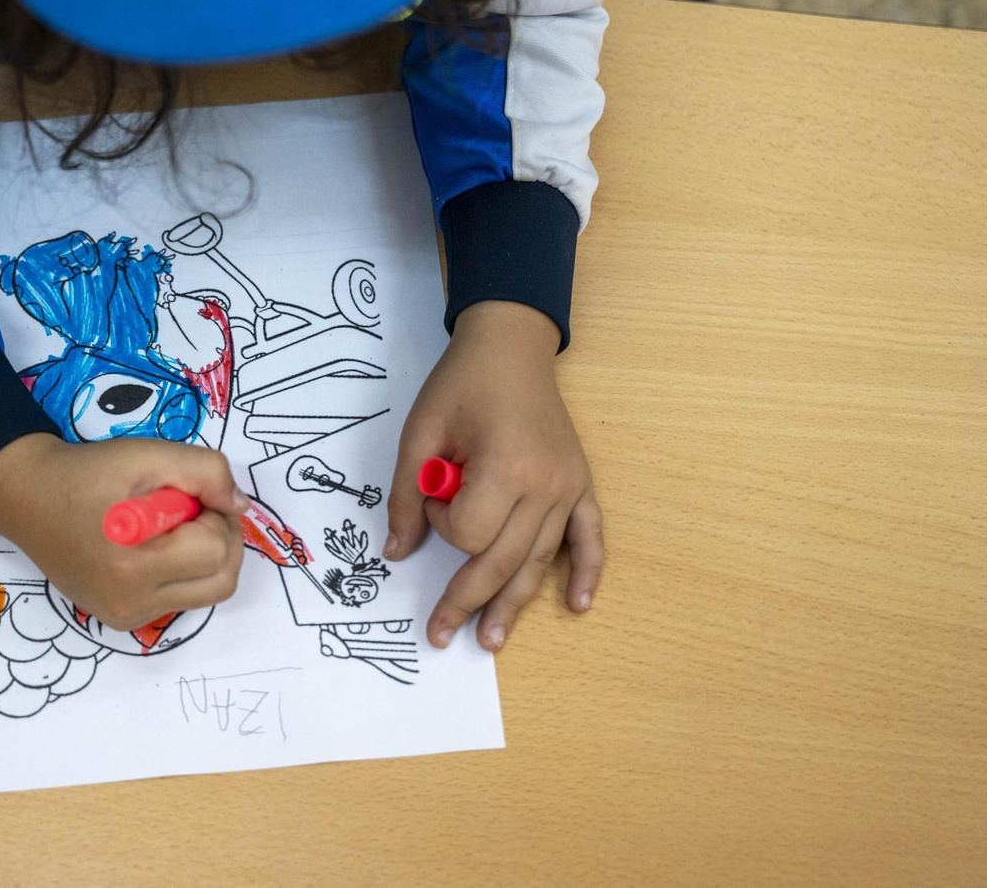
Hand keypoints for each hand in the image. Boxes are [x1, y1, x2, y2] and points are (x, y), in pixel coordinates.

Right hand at [0, 433, 250, 631]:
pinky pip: (181, 599)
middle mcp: (129, 603)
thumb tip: (240, 506)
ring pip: (208, 593)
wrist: (27, 497)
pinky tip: (157, 545)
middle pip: (222, 580)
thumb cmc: (85, 473)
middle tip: (192, 507)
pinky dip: (185, 571)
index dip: (214, 513)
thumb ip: (205, 472)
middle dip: (220, 537)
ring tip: (173, 525)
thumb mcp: (147, 455)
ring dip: (207, 556)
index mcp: (131, 565)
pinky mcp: (122, 619)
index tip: (189, 492)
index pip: (215, 549)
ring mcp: (125, 617)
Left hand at [386, 301, 602, 652]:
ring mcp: (568, 487)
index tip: (431, 491)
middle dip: (467, 600)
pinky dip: (586, 572)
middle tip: (440, 635)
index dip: (440, 521)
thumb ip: (406, 494)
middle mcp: (545, 485)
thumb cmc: (462, 383)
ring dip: (515, 604)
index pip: (469, 531)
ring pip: (539, 560)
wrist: (511, 346)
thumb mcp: (421, 431)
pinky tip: (577, 605)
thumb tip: (396, 551)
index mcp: (506, 467)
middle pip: (504, 561)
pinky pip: (590, 537)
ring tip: (491, 641)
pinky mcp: (580, 484)